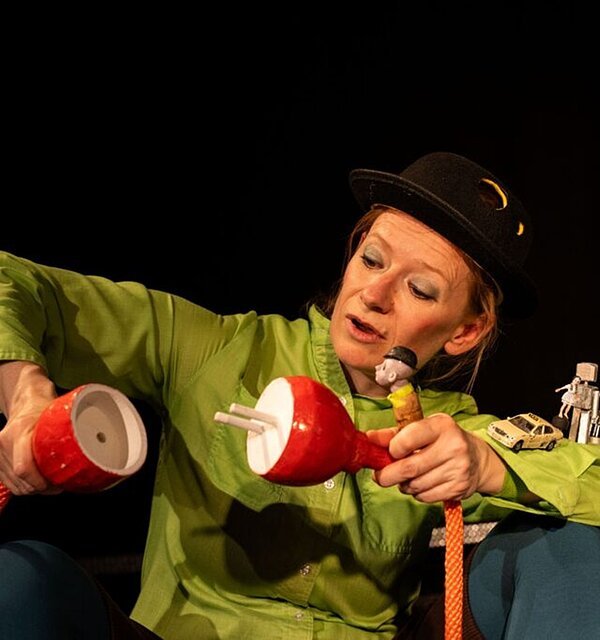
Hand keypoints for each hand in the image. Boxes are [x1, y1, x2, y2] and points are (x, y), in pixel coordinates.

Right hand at [0, 362, 59, 494]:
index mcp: (19, 431)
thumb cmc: (42, 406)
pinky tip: (39, 482)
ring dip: (34, 489)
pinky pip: (10, 483)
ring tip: (52, 483)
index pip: (24, 468)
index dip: (41, 482)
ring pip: (15, 485)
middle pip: (21, 480)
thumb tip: (92, 445)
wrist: (24, 400)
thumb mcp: (57, 414)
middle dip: (42, 488)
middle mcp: (3, 443)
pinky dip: (25, 486)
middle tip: (60, 485)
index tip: (58, 484)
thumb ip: (69, 430)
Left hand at [366, 413, 505, 502]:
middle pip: (409, 468)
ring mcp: (458, 469)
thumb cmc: (443, 440)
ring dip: (403, 484)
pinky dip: (416, 493)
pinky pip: (425, 497)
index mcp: (441, 426)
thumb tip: (368, 439)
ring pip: (415, 485)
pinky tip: (420, 484)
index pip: (407, 439)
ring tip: (406, 477)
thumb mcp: (422, 429)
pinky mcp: (458, 488)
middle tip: (380, 476)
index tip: (389, 452)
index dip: (392, 449)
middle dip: (388, 475)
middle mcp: (453, 447)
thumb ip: (394, 434)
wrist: (479, 459)